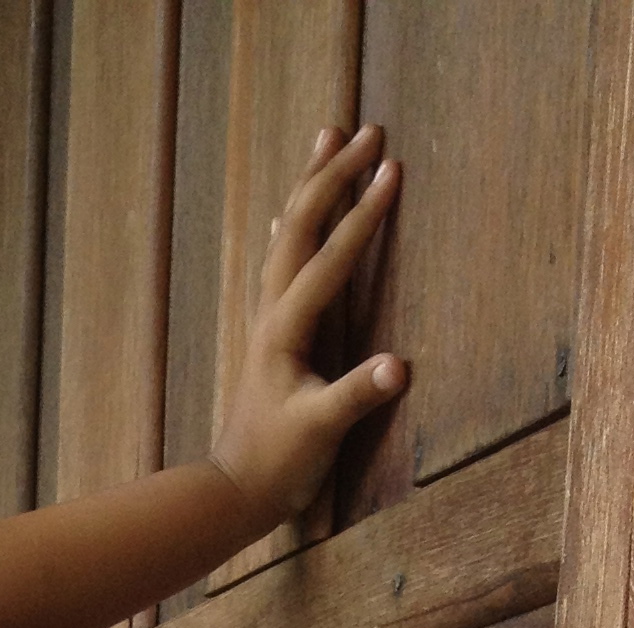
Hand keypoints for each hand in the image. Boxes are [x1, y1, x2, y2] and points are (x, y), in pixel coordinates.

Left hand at [209, 126, 407, 530]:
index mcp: (285, 330)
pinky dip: (291, 226)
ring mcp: (267, 319)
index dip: (364, 212)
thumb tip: (400, 366)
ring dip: (310, 185)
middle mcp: (271, 313)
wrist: (233, 492)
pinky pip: (280, 262)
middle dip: (334, 175)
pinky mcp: (270, 333)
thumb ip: (357, 396)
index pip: (330, 258)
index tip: (393, 168)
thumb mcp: (321, 432)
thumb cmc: (277, 465)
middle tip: (368, 130)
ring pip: (287, 234)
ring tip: (329, 137)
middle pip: (300, 226)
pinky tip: (287, 214)